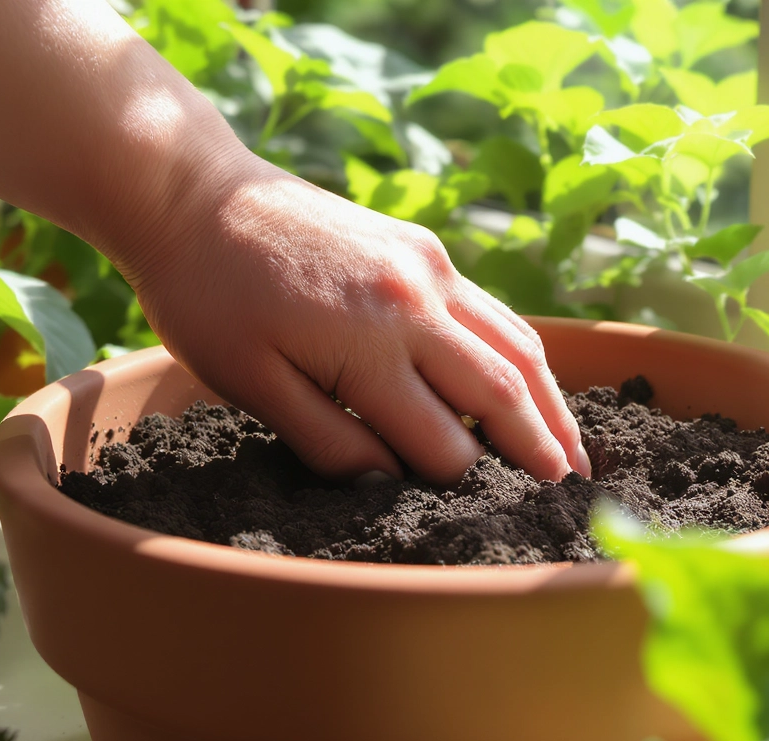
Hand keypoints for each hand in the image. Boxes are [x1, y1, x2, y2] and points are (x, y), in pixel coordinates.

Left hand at [126, 155, 590, 485]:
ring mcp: (430, 266)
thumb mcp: (250, 386)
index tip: (473, 514)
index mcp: (370, 344)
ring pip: (516, 344)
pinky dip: (522, 355)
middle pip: (504, 388)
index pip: (443, 439)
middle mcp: (418, 300)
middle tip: (569, 493)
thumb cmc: (209, 300)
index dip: (457, 484)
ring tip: (573, 449)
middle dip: (541, 447)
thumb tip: (390, 482)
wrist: (195, 198)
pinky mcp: (426, 248)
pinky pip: (492, 311)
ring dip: (551, 400)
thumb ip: (327, 442)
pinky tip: (530, 384)